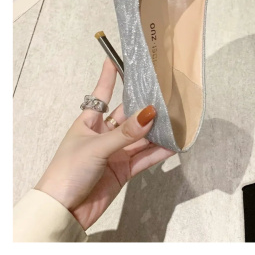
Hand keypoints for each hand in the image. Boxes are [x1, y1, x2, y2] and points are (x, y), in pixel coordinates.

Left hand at [35, 58, 174, 229]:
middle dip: (145, 107)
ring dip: (155, 131)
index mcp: (88, 122)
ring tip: (175, 120)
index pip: (101, 94)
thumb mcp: (96, 147)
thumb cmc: (69, 170)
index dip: (108, 77)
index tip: (115, 59)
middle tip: (165, 94)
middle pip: (128, 116)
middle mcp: (104, 134)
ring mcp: (115, 153)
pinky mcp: (124, 170)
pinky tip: (173, 145)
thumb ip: (125, 132)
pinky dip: (158, 152)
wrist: (63, 211)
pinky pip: (144, 158)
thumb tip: (151, 113)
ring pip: (140, 137)